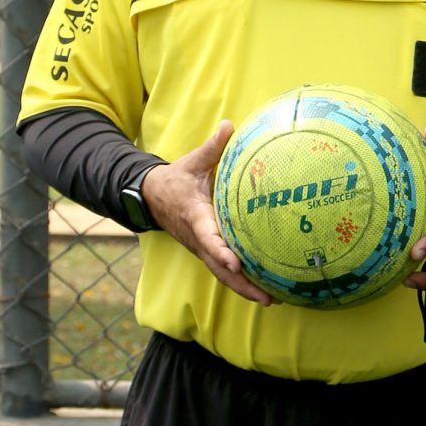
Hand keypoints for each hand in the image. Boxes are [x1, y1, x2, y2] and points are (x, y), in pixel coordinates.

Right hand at [139, 120, 274, 306]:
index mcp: (196, 218)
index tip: (237, 262)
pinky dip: (242, 283)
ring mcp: (202, 249)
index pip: (209, 238)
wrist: (153, 197)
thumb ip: (212, 147)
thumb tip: (229, 124)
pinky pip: (224, 271)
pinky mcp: (207, 252)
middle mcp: (199, 240)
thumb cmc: (177, 179)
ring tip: (272, 301)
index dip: (222, 251)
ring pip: (223, 274)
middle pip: (220, 268)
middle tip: (268, 298)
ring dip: (245, 290)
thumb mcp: (192, 162)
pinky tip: (265, 290)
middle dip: (242, 284)